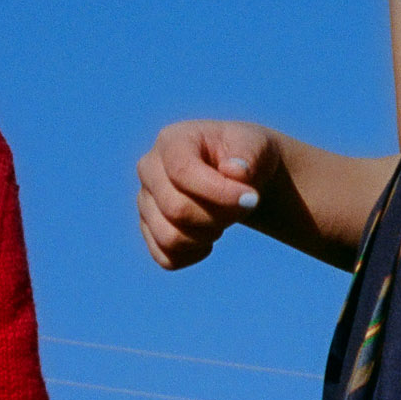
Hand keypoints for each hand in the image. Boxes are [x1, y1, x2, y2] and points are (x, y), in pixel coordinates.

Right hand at [136, 118, 269, 269]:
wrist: (238, 176)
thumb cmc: (245, 156)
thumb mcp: (255, 145)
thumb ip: (248, 155)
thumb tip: (234, 172)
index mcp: (171, 141)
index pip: (183, 172)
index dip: (218, 192)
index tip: (252, 198)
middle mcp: (149, 169)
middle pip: (176, 209)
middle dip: (219, 215)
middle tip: (243, 207)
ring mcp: (145, 201)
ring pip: (169, 238)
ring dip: (207, 236)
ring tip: (224, 219)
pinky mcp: (149, 229)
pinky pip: (167, 258)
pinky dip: (194, 254)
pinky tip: (209, 237)